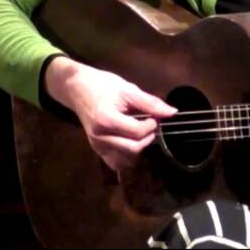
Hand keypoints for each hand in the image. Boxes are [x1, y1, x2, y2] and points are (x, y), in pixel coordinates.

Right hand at [45, 56, 176, 171]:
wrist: (77, 89)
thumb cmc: (103, 85)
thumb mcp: (128, 89)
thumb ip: (150, 103)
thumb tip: (172, 113)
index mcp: (106, 120)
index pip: (137, 132)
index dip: (151, 125)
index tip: (153, 116)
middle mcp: (99, 137)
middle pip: (133, 148)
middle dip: (147, 138)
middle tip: (149, 125)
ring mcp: (96, 146)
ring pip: (127, 160)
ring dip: (139, 148)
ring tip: (140, 133)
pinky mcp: (96, 151)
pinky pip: (116, 163)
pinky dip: (128, 157)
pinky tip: (132, 142)